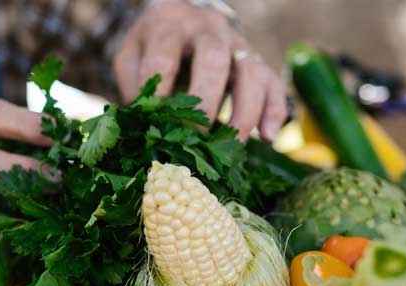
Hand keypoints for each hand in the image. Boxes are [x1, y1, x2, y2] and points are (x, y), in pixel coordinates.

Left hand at [114, 1, 286, 140]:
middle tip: (197, 138)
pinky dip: (273, 111)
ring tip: (234, 145)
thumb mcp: (132, 58)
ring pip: (251, 73)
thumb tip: (145, 128)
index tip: (157, 125)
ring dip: (244, 112)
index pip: (164, 57)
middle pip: (213, 60)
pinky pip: (273, 83)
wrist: (184, 19)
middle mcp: (208, 30)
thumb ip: (135, 87)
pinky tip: (267, 138)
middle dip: (206, 102)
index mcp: (170, 26)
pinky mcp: (258, 62)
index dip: (161, 93)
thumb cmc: (154, 46)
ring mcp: (237, 44)